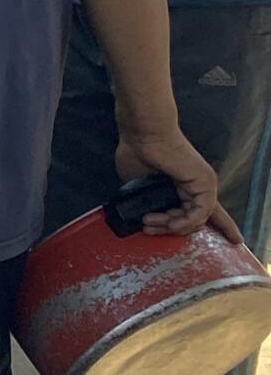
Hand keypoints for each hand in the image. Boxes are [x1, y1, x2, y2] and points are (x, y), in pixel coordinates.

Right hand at [116, 128, 237, 240]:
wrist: (142, 133)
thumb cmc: (137, 151)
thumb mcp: (139, 183)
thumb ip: (147, 199)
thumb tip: (142, 215)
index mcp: (185, 183)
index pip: (206, 209)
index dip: (223, 225)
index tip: (236, 240)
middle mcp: (199, 184)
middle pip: (197, 219)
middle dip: (171, 228)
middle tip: (149, 228)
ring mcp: (204, 184)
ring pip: (197, 219)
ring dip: (172, 226)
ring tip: (150, 223)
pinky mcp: (204, 183)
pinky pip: (200, 213)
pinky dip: (185, 222)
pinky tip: (170, 223)